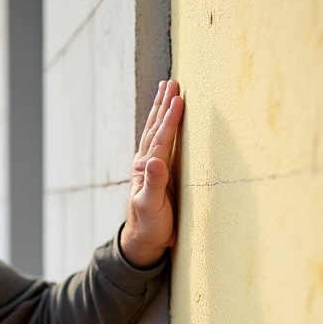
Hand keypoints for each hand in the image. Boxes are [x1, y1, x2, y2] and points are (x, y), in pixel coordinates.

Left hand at [119, 80, 184, 266]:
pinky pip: (159, 141)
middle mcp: (147, 164)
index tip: (179, 99)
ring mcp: (150, 166)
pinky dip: (162, 125)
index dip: (171, 119)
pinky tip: (164, 118)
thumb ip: (153, 185)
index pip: (161, 139)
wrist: (143, 241)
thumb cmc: (151, 227)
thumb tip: (155, 161)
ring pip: (155, 131)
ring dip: (161, 110)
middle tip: (172, 82)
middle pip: (156, 128)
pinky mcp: (155, 171)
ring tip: (167, 89)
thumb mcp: (151, 208)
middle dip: (164, 105)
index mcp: (148, 170)